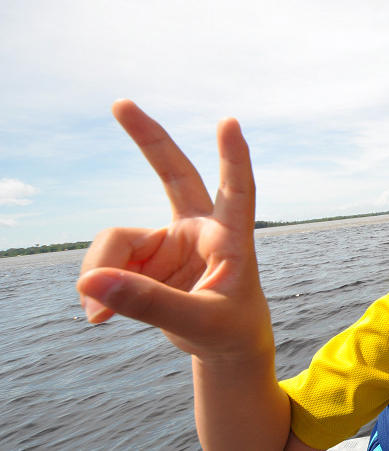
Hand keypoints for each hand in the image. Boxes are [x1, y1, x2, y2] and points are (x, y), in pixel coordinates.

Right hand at [77, 100, 272, 357]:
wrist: (226, 346)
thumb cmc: (230, 331)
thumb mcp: (197, 323)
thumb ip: (149, 304)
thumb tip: (90, 283)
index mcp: (232, 239)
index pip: (238, 191)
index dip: (234, 158)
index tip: (230, 122)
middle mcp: (200, 229)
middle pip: (174, 174)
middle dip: (148, 139)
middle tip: (121, 104)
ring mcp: (171, 240)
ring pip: (118, 240)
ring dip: (101, 273)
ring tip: (97, 314)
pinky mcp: (148, 256)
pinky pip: (107, 262)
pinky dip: (98, 287)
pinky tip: (100, 314)